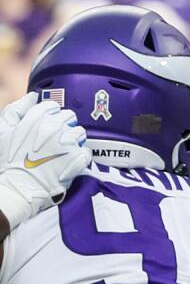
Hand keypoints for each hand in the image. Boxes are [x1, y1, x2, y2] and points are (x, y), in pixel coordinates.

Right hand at [0, 94, 87, 230]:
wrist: (19, 186)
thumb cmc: (10, 159)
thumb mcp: (4, 130)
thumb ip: (16, 110)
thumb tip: (32, 96)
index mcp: (36, 118)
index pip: (53, 106)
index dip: (51, 115)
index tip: (48, 125)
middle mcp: (53, 127)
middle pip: (70, 117)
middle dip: (65, 125)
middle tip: (57, 139)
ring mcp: (66, 143)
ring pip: (80, 132)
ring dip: (74, 140)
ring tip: (64, 151)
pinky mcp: (77, 160)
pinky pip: (86, 151)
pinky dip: (81, 156)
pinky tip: (71, 161)